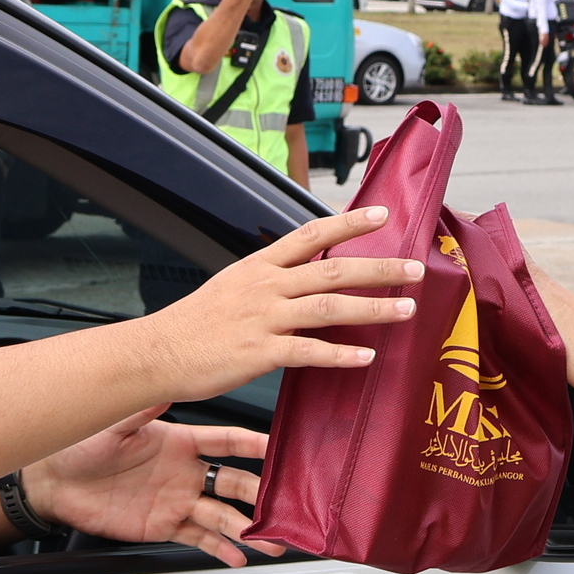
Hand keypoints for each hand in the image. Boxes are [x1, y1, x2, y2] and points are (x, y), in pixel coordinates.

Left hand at [22, 410, 282, 566]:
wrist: (53, 482)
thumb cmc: (80, 446)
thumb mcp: (115, 424)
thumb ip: (143, 409)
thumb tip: (165, 384)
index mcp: (179, 441)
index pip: (226, 441)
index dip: (252, 444)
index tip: (276, 448)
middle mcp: (184, 472)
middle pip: (234, 482)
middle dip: (260, 492)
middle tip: (283, 501)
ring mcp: (176, 501)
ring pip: (222, 515)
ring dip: (247, 527)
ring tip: (271, 539)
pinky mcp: (163, 526)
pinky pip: (199, 539)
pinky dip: (220, 549)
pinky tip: (238, 556)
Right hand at [139, 206, 420, 396]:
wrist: (157, 351)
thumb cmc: (194, 324)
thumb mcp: (230, 286)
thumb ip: (268, 280)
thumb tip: (302, 278)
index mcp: (259, 267)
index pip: (311, 235)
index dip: (348, 224)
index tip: (381, 215)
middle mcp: (266, 286)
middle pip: (333, 269)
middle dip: (379, 268)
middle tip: (416, 268)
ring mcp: (264, 318)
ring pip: (329, 306)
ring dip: (373, 308)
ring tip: (406, 309)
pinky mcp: (260, 352)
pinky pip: (309, 351)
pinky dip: (340, 353)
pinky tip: (366, 357)